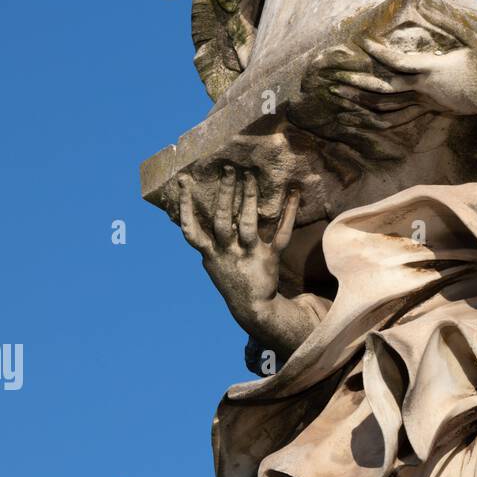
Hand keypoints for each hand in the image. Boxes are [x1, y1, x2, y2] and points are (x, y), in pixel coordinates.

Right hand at [177, 166, 299, 320]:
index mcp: (210, 253)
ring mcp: (249, 254)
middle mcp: (228, 252)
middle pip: (222, 219)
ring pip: (248, 223)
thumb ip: (206, 240)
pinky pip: (282, 233)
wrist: (252, 308)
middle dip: (224, 193)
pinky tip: (294, 193)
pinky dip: (289, 212)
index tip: (183, 181)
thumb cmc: (230, 276)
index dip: (185, 206)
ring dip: (249, 198)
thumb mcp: (212, 261)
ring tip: (250, 176)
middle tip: (228, 168)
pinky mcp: (271, 257)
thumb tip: (192, 212)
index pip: (191, 229)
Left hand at [319, 26, 476, 119]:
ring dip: (361, 103)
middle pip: (384, 88)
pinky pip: (398, 120)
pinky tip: (360, 122)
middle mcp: (423, 88)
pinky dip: (377, 122)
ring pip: (387, 107)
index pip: (397, 61)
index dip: (377, 51)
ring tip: (340, 100)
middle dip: (358, 83)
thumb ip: (451, 22)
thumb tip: (427, 6)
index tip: (361, 41)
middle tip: (334, 80)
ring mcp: (423, 102)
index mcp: (431, 69)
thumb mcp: (474, 39)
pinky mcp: (427, 110)